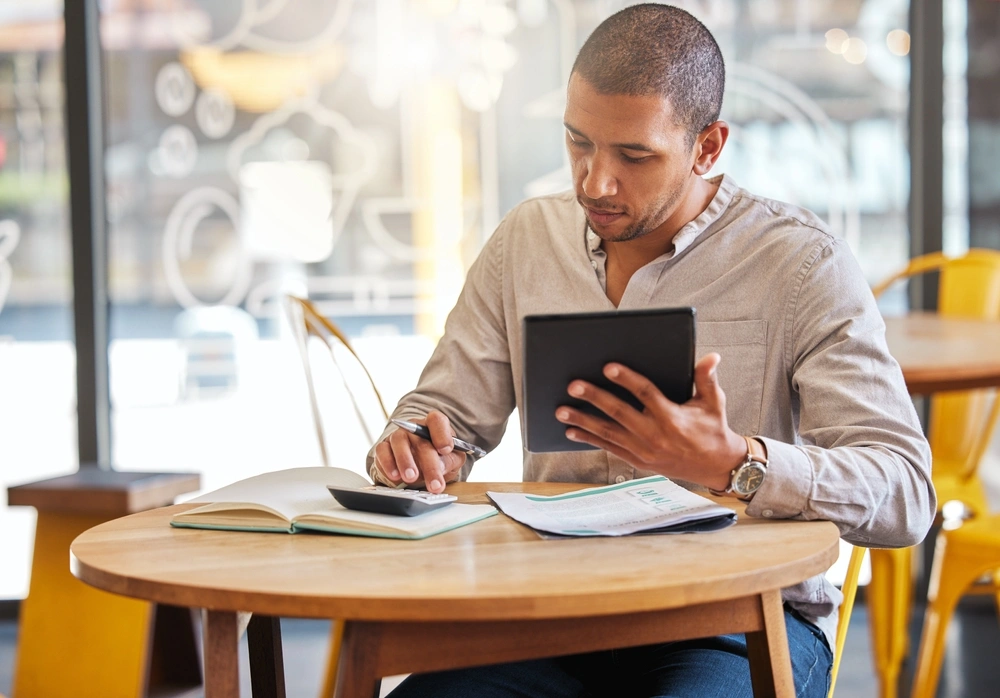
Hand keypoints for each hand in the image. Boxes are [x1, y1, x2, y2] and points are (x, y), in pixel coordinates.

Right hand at [373, 410, 466, 493]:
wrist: (420, 467)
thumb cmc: (439, 459)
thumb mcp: (452, 460)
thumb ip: (449, 461)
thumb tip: (440, 467)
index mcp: (434, 426)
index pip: (436, 421)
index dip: (441, 434)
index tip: (445, 450)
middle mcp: (414, 427)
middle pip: (420, 440)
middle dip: (429, 464)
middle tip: (434, 484)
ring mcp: (397, 436)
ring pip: (399, 442)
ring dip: (405, 461)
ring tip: (411, 478)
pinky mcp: (384, 447)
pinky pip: (382, 452)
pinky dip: (388, 464)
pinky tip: (395, 476)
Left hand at [554, 353, 746, 490]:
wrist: (715, 466)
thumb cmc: (713, 428)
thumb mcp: (714, 402)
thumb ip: (706, 378)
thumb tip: (711, 356)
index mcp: (673, 417)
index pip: (646, 394)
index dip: (626, 379)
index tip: (608, 367)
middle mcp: (655, 435)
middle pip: (619, 413)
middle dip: (594, 398)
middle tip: (573, 385)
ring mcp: (644, 450)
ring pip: (608, 433)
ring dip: (582, 421)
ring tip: (560, 409)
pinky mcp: (638, 461)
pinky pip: (609, 448)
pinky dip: (589, 439)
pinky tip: (570, 430)